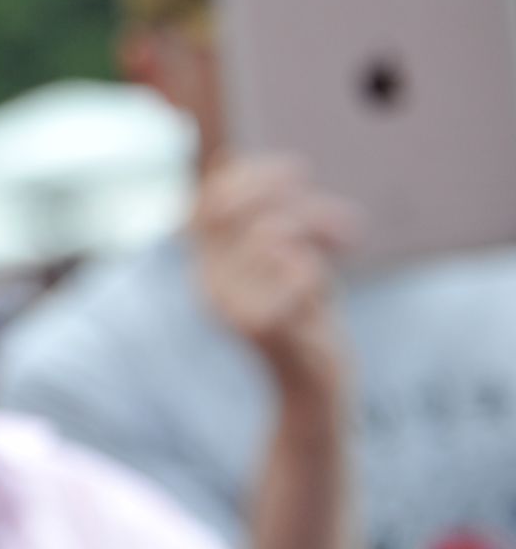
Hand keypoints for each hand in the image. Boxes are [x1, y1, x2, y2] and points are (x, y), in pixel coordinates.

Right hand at [192, 156, 358, 396]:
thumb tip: (224, 159)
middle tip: (327, 207)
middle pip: (237, 209)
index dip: (250, 177)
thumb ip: (256, 216)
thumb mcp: (278, 259)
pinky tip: (328, 285)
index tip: (296, 173)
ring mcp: (230, 308)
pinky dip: (321, 269)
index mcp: (205, 268)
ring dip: (318, 227)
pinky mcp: (263, 327)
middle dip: (288, 194)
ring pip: (272, 234)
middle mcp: (207, 286)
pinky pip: (297, 270)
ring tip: (345, 237)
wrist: (313, 390)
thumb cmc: (302, 317)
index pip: (208, 202)